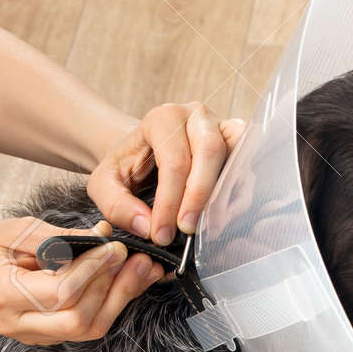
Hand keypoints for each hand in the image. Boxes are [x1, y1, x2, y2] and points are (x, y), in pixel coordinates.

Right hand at [0, 216, 164, 342]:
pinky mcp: (54, 337)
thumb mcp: (16, 231)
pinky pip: (90, 325)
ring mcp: (37, 336)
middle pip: (79, 319)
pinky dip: (114, 302)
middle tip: (137, 258)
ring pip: (90, 328)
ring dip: (121, 298)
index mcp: (3, 294)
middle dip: (112, 288)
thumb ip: (59, 237)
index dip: (91, 271)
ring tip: (144, 269)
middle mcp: (20, 324)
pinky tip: (132, 280)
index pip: (59, 292)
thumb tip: (103, 234)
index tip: (115, 247)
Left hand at [87, 103, 245, 244]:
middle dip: (199, 197)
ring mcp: (222, 128)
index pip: (173, 159)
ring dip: (225, 196)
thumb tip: (147, 226)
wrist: (144, 155)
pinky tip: (220, 221)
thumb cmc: (127, 168)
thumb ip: (116, 205)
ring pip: (236, 156)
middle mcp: (197, 117)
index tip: (161, 234)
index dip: (169, 201)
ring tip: (207, 228)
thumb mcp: (104, 184)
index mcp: (163, 118)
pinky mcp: (237, 146)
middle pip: (210, 151)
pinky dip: (238, 197)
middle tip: (186, 230)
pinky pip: (247, 168)